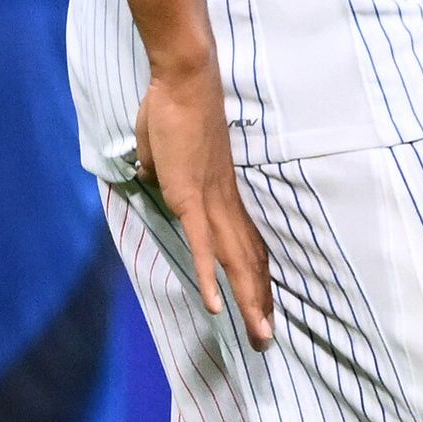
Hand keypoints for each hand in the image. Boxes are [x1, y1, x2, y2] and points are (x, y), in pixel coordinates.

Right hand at [134, 58, 272, 346]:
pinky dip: (210, 278)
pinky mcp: (191, 198)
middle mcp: (225, 205)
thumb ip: (163, 174)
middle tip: (268, 339)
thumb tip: (153, 179)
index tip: (264, 307)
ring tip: (259, 336)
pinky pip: (203, 246)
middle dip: (260, 304)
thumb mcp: (165, 156)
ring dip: (248, 301)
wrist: (183, 82)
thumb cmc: (173, 112)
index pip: (246, 246)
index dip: (255, 279)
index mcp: (222, 197)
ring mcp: (211, 203)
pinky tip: (218, 307)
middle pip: (250, 263)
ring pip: (235, 262)